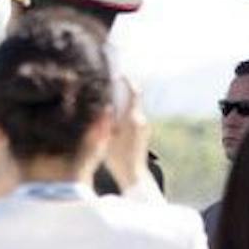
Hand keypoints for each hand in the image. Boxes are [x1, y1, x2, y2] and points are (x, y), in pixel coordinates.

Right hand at [103, 81, 153, 197]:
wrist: (133, 174)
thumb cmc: (117, 158)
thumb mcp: (105, 138)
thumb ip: (105, 121)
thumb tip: (105, 105)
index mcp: (132, 118)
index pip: (133, 93)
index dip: (127, 82)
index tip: (119, 74)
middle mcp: (141, 119)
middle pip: (132, 99)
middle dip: (121, 92)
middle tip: (108, 86)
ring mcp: (144, 126)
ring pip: (132, 109)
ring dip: (122, 105)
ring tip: (107, 102)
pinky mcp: (143, 132)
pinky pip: (133, 118)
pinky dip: (124, 114)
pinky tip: (113, 119)